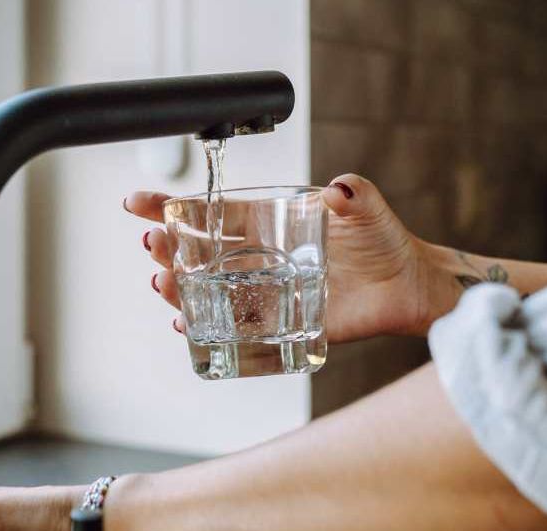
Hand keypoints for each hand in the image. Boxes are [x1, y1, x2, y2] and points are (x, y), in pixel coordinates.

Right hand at [126, 174, 444, 342]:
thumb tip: (339, 189)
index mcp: (269, 223)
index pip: (212, 213)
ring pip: (209, 289)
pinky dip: (207, 326)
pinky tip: (186, 323)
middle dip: (168, 247)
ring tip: (162, 283)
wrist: (407, 285)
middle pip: (200, 252)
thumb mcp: (367, 207)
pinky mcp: (280, 322)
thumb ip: (353, 193)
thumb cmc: (384, 240)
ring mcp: (266, 290)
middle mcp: (259, 257)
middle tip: (151, 245)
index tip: (139, 203)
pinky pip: (235, 326)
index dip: (173, 207)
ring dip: (179, 287)